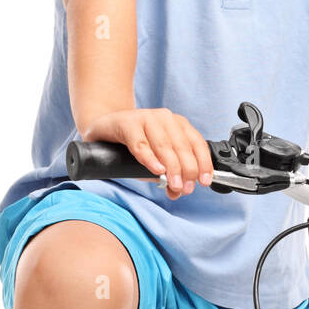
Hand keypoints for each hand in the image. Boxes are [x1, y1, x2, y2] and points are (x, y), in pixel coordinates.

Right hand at [82, 108, 214, 200]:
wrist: (104, 128)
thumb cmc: (133, 145)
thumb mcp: (156, 161)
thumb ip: (168, 176)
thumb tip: (178, 191)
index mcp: (178, 124)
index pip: (196, 143)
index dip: (203, 163)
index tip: (204, 181)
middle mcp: (165, 118)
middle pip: (182, 146)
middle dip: (187, 170)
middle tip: (186, 188)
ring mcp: (146, 117)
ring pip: (164, 145)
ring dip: (171, 167)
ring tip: (174, 184)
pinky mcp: (128, 123)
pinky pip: (140, 143)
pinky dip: (150, 158)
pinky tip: (156, 169)